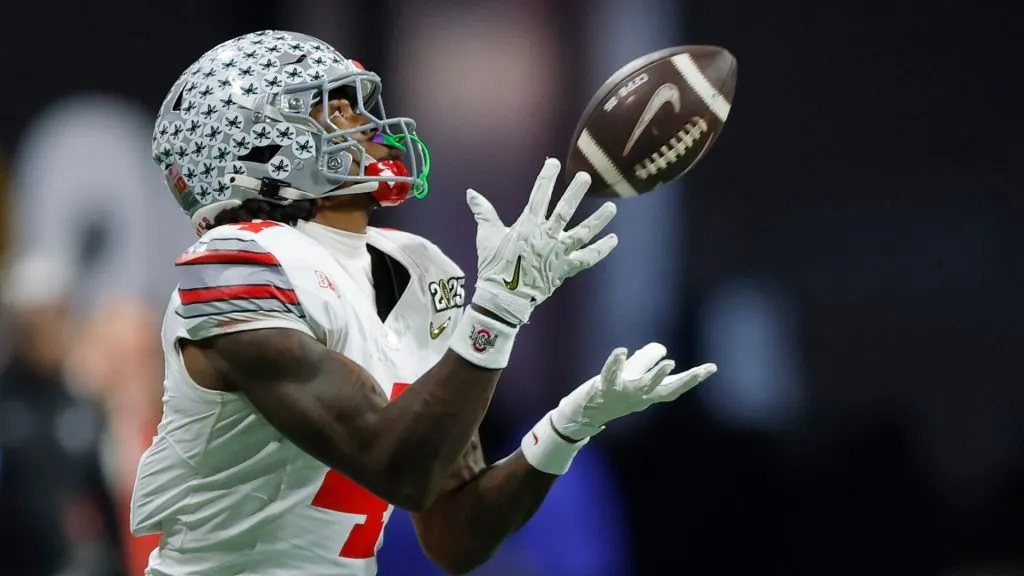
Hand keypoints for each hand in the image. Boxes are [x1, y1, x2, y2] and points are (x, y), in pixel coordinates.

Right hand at [466, 158, 617, 324]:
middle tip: (586, 177)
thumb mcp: (487, 236)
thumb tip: (471, 193)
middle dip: (575, 193)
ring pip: (582, 232)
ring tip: (612, 207)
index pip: (539, 195)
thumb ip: (484, 212)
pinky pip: (587, 258)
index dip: (546, 177)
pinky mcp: (565, 268)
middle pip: (565, 210)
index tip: (553, 163)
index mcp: (528, 225)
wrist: (504, 297)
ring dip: (598, 220)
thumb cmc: (494, 266)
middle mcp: (546, 235)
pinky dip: (601, 250)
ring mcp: (558, 252)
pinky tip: (614, 239)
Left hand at [551, 343, 716, 439]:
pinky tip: (621, 351)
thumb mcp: (633, 376)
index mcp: (649, 395)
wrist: (583, 414)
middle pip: (666, 390)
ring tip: (669, 362)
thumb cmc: (612, 392)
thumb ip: (647, 362)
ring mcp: (623, 394)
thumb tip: (661, 350)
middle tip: (702, 371)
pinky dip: (616, 363)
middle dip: (686, 381)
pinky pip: (611, 375)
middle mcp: (639, 397)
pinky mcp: (604, 388)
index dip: (694, 378)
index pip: (676, 386)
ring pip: (642, 385)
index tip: (712, 367)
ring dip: (657, 375)